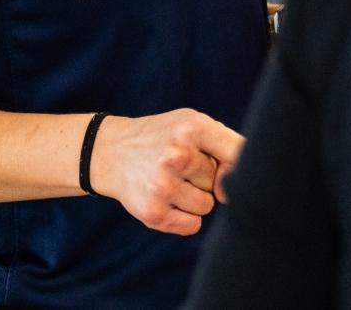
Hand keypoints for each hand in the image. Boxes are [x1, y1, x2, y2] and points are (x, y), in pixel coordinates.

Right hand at [87, 109, 244, 235]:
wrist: (111, 151)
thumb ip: (225, 147)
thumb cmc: (164, 138)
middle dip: (206, 176)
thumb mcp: (191, 124)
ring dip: (194, 198)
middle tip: (179, 164)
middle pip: (221, 182)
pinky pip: (192, 225)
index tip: (226, 163)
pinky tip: (165, 199)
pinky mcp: (153, 212)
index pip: (238, 153)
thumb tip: (228, 194)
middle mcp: (177, 155)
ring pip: (207, 205)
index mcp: (192, 127)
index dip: (239, 164)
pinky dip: (183, 217)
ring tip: (171, 180)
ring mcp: (163, 185)